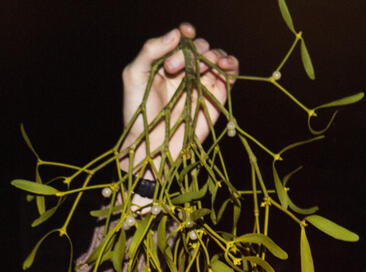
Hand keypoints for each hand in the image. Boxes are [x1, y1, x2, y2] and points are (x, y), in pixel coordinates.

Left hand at [121, 23, 239, 174]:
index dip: (186, 32)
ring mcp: (202, 82)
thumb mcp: (134, 76)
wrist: (152, 144)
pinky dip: (231, 63)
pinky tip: (223, 64)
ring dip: (210, 55)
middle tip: (171, 69)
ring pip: (216, 56)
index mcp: (167, 62)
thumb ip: (150, 50)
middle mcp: (186, 70)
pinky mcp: (216, 95)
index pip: (182, 39)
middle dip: (189, 51)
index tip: (185, 33)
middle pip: (199, 46)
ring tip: (197, 68)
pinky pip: (231, 72)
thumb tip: (177, 33)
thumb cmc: (138, 113)